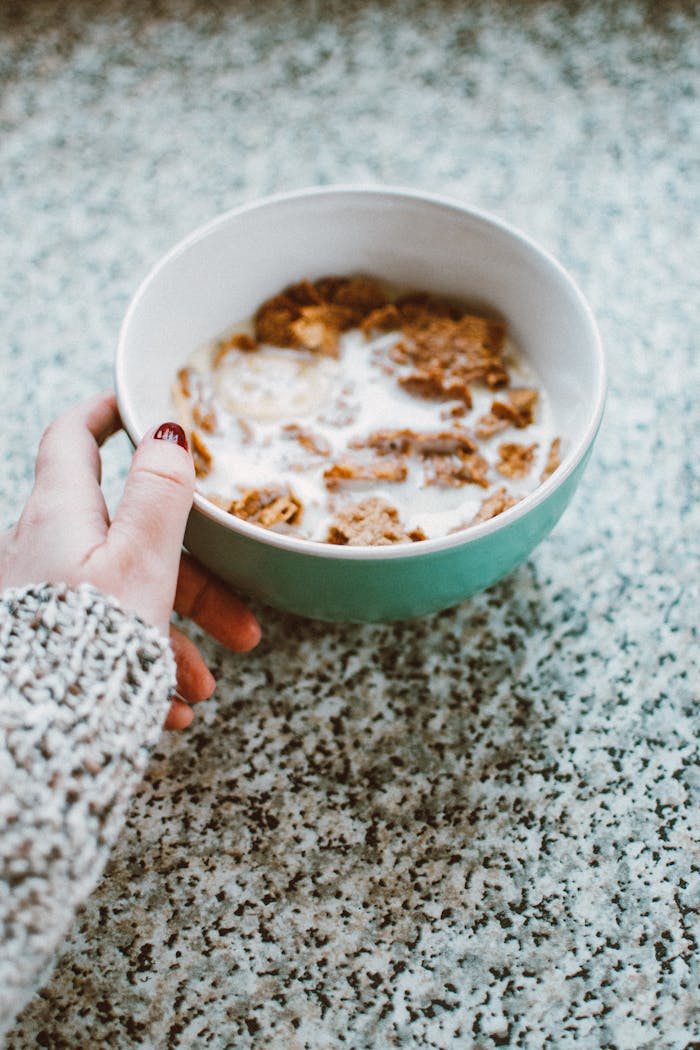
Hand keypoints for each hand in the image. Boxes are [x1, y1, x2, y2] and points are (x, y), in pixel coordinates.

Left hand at [0, 391, 259, 728]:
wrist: (33, 742)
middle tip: (239, 625)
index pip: (74, 439)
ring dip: (171, 641)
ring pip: (121, 600)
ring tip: (203, 689)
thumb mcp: (141, 564)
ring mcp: (37, 598)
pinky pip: (97, 641)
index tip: (135, 407)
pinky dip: (138, 667)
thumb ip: (159, 495)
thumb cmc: (85, 650)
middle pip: (126, 543)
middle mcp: (40, 549)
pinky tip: (166, 707)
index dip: (106, 416)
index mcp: (60, 515)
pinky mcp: (39, 640)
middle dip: (193, 584)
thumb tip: (166, 433)